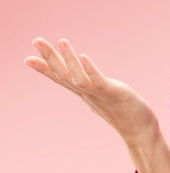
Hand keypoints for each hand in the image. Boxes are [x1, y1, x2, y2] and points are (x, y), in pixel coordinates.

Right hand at [25, 38, 158, 145]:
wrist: (140, 132)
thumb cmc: (123, 113)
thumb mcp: (101, 98)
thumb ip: (91, 88)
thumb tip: (82, 81)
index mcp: (84, 92)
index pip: (60, 78)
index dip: (44, 68)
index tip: (27, 58)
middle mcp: (88, 93)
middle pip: (64, 74)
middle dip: (50, 57)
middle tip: (36, 40)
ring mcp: (99, 95)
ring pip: (78, 77)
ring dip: (69, 60)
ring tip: (61, 41)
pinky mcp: (114, 94)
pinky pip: (99, 82)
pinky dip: (90, 70)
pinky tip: (84, 57)